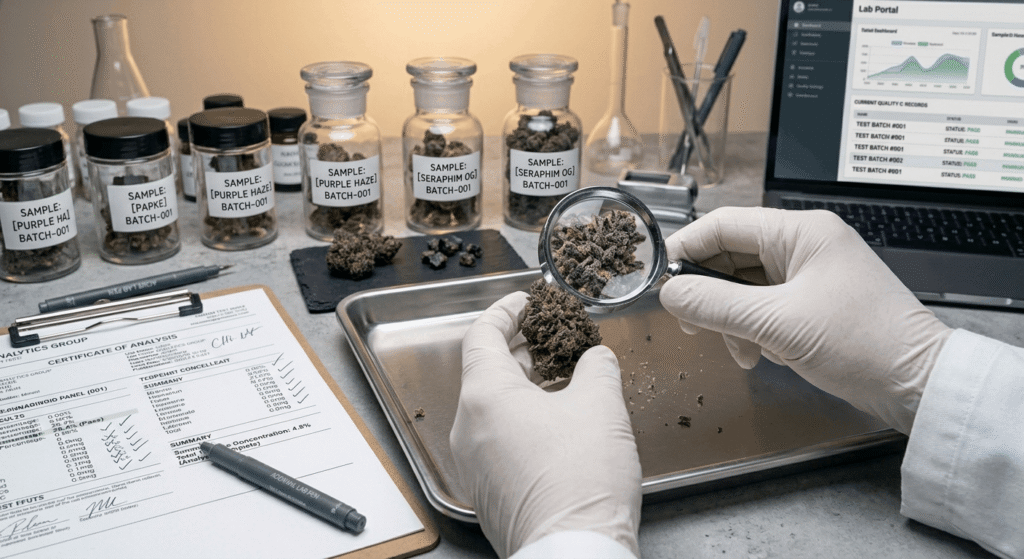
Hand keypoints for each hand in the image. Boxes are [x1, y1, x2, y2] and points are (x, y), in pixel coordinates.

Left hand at [450, 292, 640, 558]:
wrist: (573, 549)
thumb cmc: (580, 481)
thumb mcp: (601, 405)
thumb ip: (597, 367)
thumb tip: (596, 358)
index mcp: (485, 397)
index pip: (482, 335)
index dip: (506, 311)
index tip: (526, 301)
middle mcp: (468, 428)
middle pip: (487, 371)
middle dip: (524, 349)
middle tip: (555, 336)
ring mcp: (474, 463)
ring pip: (493, 407)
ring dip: (526, 385)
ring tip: (566, 377)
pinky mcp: (488, 490)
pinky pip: (498, 439)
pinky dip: (524, 418)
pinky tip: (560, 422)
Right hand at [659, 207, 951, 433]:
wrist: (919, 384)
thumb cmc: (863, 343)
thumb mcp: (777, 323)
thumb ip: (715, 305)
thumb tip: (669, 294)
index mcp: (800, 232)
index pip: (724, 224)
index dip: (687, 248)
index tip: (661, 278)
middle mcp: (803, 246)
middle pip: (731, 256)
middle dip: (709, 293)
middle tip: (691, 323)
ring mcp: (809, 275)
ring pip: (744, 287)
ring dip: (731, 320)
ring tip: (739, 350)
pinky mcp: (812, 304)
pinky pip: (763, 308)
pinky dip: (752, 331)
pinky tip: (759, 355)